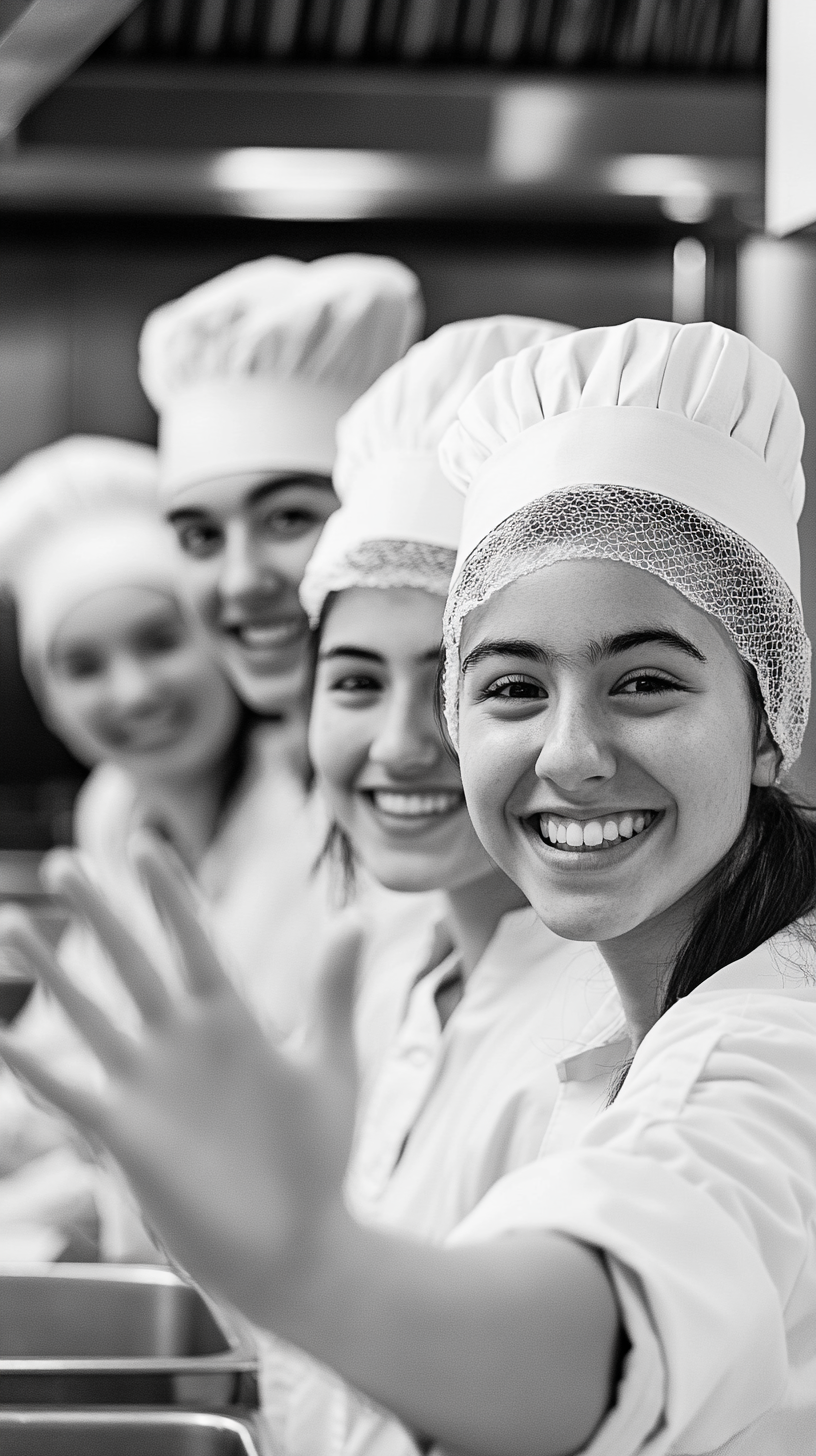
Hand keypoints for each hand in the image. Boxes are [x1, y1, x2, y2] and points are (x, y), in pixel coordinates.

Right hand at [0, 836, 363, 1325]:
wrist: (297, 1248)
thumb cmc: (319, 1160)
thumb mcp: (331, 1068)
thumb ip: (332, 994)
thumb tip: (354, 916)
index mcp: (232, 1019)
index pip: (192, 940)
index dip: (167, 895)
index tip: (144, 843)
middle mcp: (181, 1042)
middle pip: (132, 962)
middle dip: (99, 912)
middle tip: (63, 862)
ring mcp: (148, 1084)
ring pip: (90, 1012)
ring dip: (54, 970)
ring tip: (16, 922)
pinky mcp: (126, 1134)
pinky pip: (71, 1091)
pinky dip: (37, 1067)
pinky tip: (5, 1036)